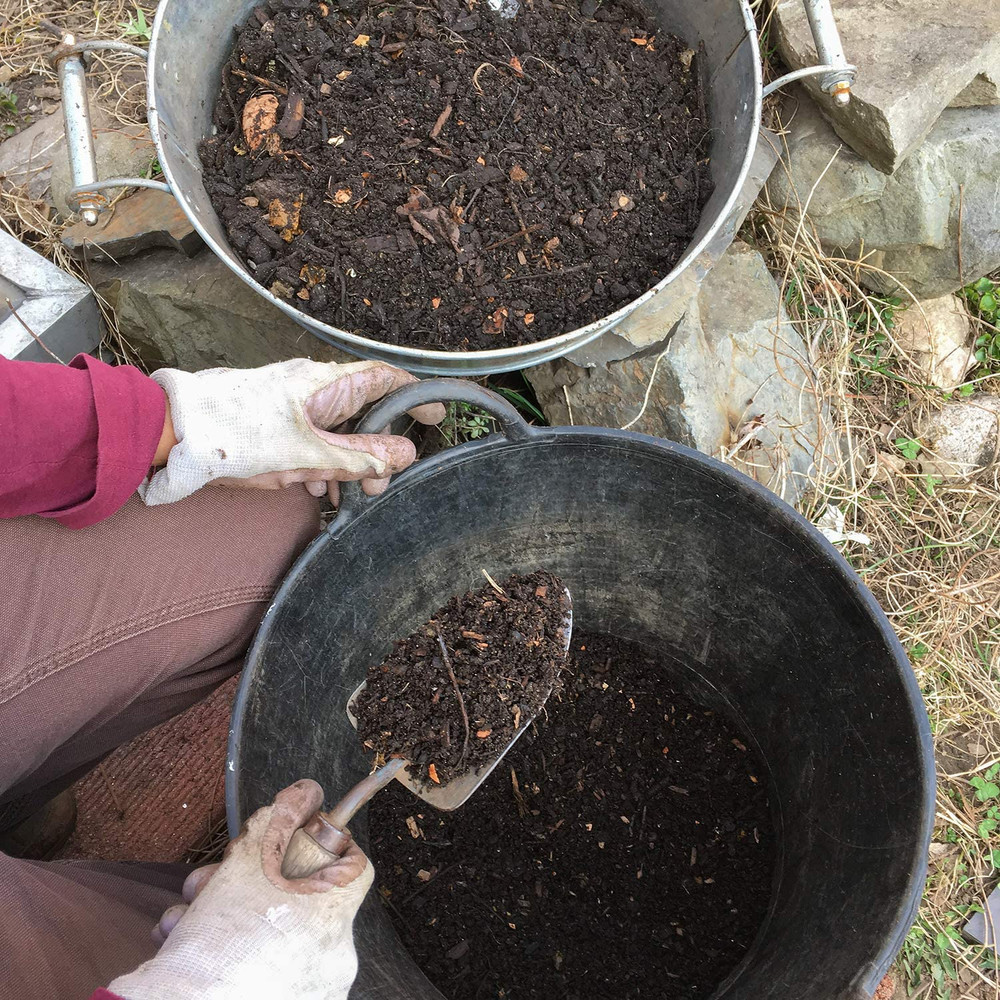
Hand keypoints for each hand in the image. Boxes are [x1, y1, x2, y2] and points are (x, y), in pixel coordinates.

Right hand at [108, 780, 372, 999]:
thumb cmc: (219, 939)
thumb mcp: (251, 854)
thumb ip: (285, 814)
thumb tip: (308, 792)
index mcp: (337, 919)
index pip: (354, 866)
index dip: (322, 845)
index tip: (289, 842)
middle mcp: (333, 961)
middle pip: (301, 899)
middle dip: (249, 880)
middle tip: (209, 879)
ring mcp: (307, 993)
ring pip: (271, 934)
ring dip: (224, 913)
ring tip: (185, 914)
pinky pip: (257, 970)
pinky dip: (222, 953)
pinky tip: (181, 942)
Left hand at [142, 359, 444, 504]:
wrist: (171, 431)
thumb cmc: (236, 436)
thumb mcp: (308, 455)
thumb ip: (360, 457)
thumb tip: (405, 453)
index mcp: (326, 384)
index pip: (385, 379)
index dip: (415, 395)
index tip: (436, 415)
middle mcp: (312, 387)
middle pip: (363, 412)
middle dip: (377, 450)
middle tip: (380, 486)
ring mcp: (291, 401)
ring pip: (335, 430)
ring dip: (346, 463)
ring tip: (342, 496)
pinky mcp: (272, 418)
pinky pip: (309, 437)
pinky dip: (319, 462)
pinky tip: (312, 488)